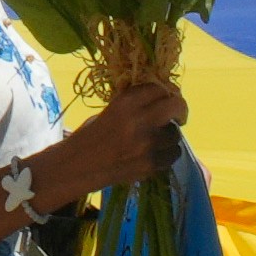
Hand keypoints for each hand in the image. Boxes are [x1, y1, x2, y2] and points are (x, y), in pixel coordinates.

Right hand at [20, 86, 184, 217]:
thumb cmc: (90, 136)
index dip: (166, 91)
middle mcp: (139, 121)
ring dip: (170, 136)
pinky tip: (155, 155)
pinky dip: (167, 154)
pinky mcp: (150, 165)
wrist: (76, 167)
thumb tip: (161, 101)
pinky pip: (172, 155)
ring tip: (158, 140)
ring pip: (175, 134)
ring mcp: (147, 145)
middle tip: (177, 116)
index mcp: (125, 103)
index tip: (167, 98)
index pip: (159, 88)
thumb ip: (135, 105)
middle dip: (180, 109)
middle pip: (175, 106)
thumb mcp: (110, 110)